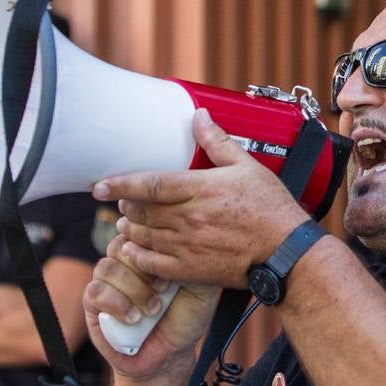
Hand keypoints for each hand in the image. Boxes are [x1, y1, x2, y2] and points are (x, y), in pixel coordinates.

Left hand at [83, 108, 307, 376]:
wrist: (286, 253)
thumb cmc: (271, 209)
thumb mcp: (247, 167)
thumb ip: (218, 142)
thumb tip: (199, 116)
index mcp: (200, 189)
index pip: (150, 184)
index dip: (120, 183)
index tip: (99, 185)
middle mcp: (189, 218)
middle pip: (141, 210)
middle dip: (126, 204)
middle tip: (125, 200)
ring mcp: (187, 246)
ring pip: (142, 236)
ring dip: (129, 228)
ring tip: (128, 222)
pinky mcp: (191, 270)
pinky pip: (152, 264)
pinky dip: (136, 256)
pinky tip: (132, 250)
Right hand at [83, 231, 222, 377]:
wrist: (169, 354)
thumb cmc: (186, 317)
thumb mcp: (203, 287)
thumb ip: (195, 262)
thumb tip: (184, 240)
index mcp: (149, 249)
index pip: (141, 228)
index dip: (154, 249)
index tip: (172, 276)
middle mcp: (125, 259)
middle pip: (122, 244)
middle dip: (145, 269)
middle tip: (164, 289)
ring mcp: (107, 278)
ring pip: (108, 267)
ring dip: (134, 289)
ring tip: (153, 309)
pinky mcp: (93, 301)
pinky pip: (96, 291)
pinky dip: (118, 305)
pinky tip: (134, 319)